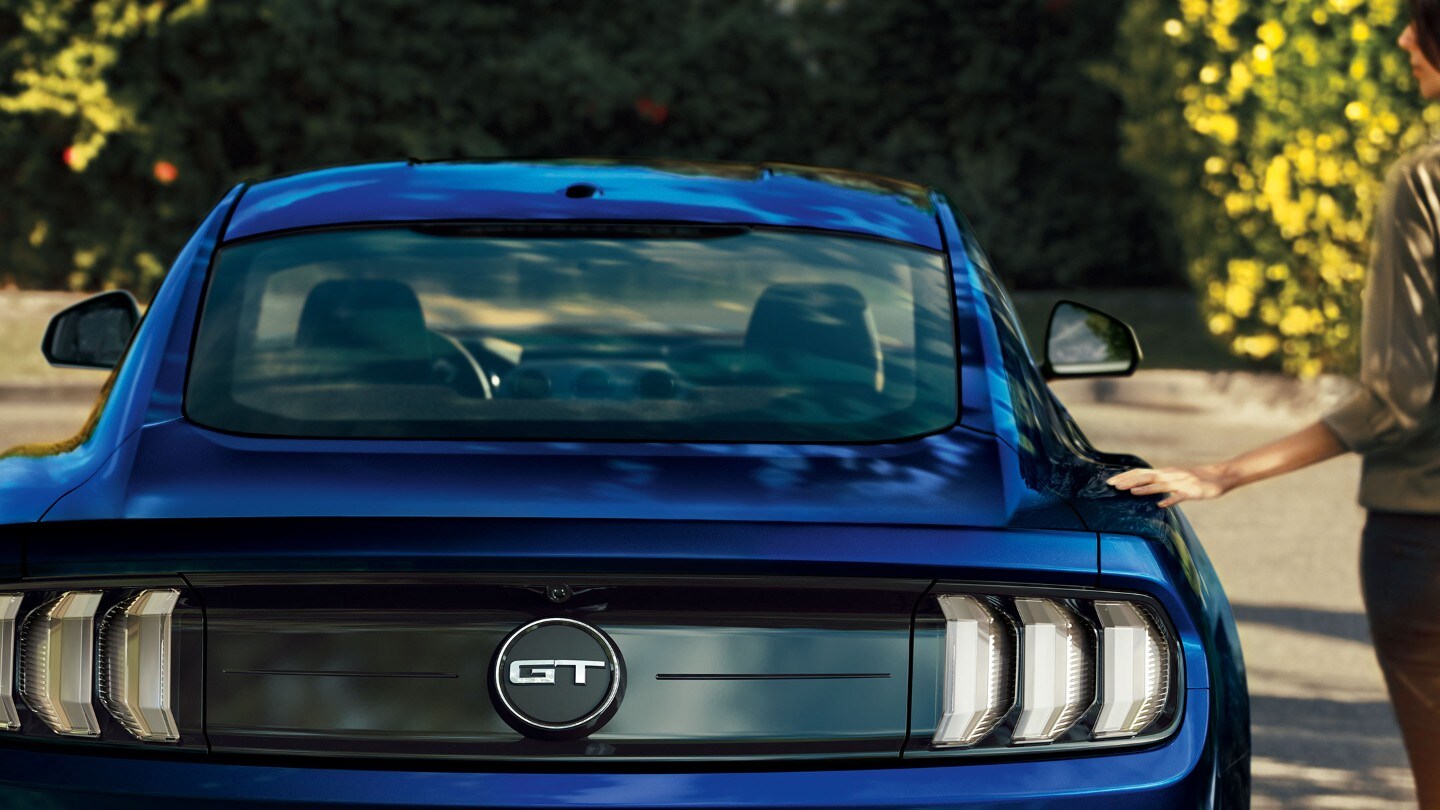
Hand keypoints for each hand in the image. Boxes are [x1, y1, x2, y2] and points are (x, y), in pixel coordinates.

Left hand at [1105, 464, 1230, 508]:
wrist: (1218, 476)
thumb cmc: (1194, 479)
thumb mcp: (1173, 479)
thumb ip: (1159, 481)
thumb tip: (1140, 485)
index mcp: (1164, 472)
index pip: (1140, 472)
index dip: (1125, 476)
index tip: (1110, 481)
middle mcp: (1170, 475)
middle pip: (1146, 477)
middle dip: (1129, 481)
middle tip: (1113, 486)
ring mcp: (1180, 483)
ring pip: (1160, 485)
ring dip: (1145, 489)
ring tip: (1131, 492)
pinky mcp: (1192, 491)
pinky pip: (1179, 496)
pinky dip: (1170, 500)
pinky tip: (1161, 505)